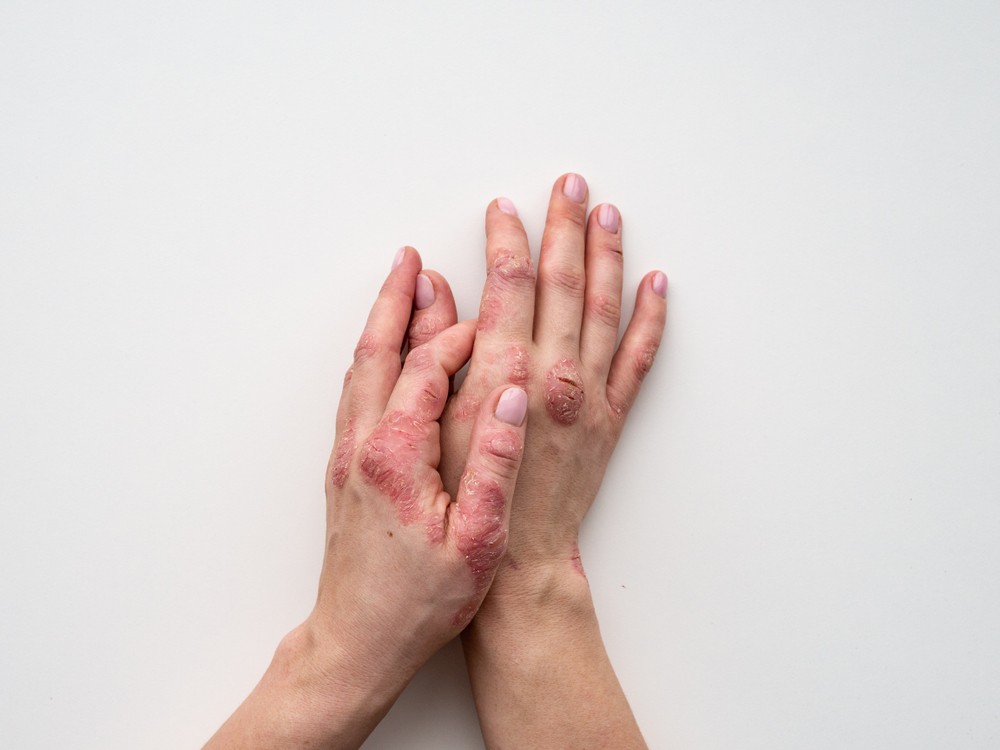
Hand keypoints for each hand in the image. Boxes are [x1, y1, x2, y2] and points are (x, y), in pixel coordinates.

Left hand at [204, 248, 527, 749]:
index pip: (426, 369)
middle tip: (410, 259)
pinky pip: (357, 394)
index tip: (486, 318)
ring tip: (398, 289)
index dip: (457, 335)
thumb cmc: (419, 601)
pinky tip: (383, 354)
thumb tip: (514, 397)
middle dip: (398, 301)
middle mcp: (363, 444)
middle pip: (379, 352)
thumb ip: (495, 463)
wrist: (356, 641)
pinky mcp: (345, 469)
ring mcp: (348, 455)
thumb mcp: (476, 541)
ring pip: (362, 370)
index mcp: (397, 455)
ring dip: (381, 324)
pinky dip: (372, 359)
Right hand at [408, 174, 665, 748]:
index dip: (508, 241)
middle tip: (570, 185)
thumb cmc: (472, 496)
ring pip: (607, 306)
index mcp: (508, 372)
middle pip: (564, 282)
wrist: (520, 559)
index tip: (506, 209)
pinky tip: (658, 284)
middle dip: (565, 227)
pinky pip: (641, 357)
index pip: (510, 285)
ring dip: (609, 254)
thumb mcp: (441, 420)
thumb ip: (445, 350)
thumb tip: (440, 292)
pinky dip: (653, 318)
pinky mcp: (612, 417)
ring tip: (609, 213)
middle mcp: (556, 374)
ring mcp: (591, 394)